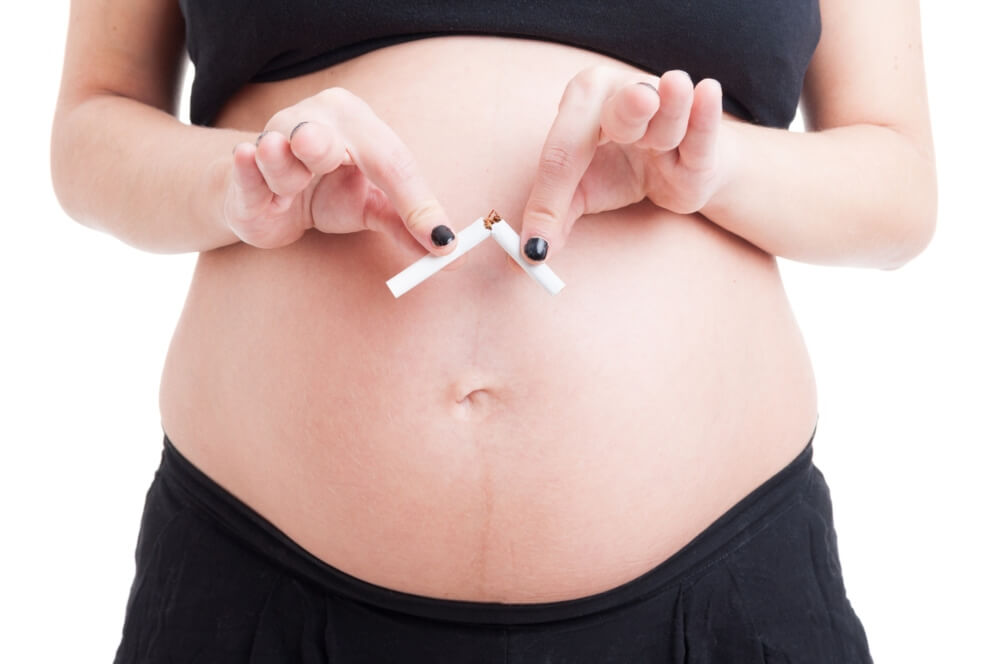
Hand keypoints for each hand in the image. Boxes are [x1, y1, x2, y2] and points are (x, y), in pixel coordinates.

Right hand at [224, 87, 459, 257]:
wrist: (268, 202)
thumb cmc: (327, 193)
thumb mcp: (372, 207)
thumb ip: (407, 225)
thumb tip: (448, 252)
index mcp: (357, 124)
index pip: (391, 162)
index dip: (417, 205)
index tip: (438, 242)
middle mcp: (314, 120)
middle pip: (322, 136)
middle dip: (316, 142)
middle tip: (314, 145)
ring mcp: (272, 138)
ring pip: (280, 154)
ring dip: (286, 175)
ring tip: (291, 186)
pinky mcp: (241, 170)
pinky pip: (244, 167)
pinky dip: (248, 168)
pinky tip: (249, 159)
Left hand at [518, 66, 729, 262]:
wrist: (680, 169)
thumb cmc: (623, 170)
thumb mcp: (582, 193)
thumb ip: (555, 217)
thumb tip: (530, 254)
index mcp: (581, 104)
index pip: (564, 154)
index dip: (550, 201)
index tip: (539, 245)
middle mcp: (621, 92)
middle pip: (621, 113)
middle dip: (630, 109)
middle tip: (640, 99)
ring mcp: (666, 102)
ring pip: (666, 119)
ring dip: (669, 124)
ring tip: (670, 110)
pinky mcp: (702, 127)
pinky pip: (702, 125)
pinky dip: (704, 115)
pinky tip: (705, 92)